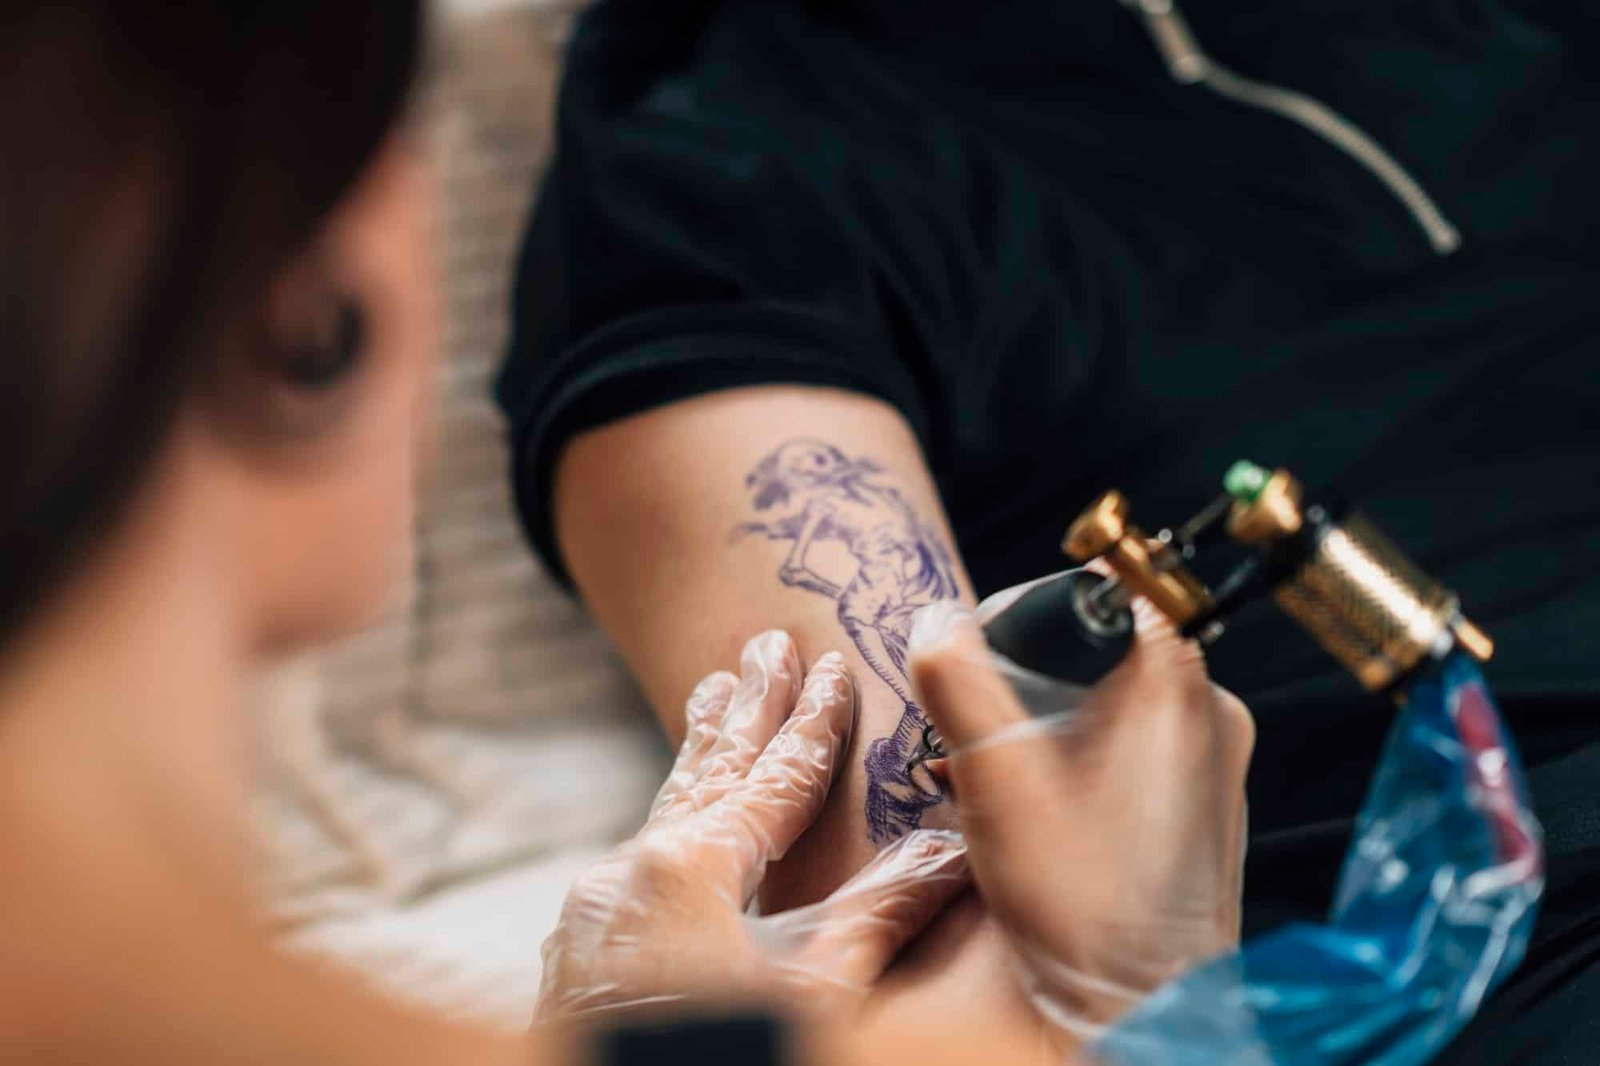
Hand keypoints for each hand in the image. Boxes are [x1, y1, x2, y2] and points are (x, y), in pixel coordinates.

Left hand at [535, 631, 969, 1021]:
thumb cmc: (725, 1056)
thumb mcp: (818, 996)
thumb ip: (882, 914)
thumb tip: (953, 849)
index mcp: (685, 871)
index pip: (773, 779)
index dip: (814, 723)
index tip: (835, 667)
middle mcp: (630, 873)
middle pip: (707, 769)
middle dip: (746, 706)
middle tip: (764, 641)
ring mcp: (597, 909)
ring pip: (664, 806)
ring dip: (700, 748)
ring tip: (714, 689)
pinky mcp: (583, 946)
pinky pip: (641, 851)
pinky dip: (673, 813)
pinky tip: (679, 812)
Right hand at [906, 598, 1253, 1040]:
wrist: (1134, 1009)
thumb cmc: (1082, 905)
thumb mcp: (995, 778)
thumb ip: (958, 683)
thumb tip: (933, 620)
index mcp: (1181, 691)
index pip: (1104, 597)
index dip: (1032, 617)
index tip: (987, 659)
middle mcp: (1213, 720)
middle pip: (1099, 656)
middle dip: (1024, 683)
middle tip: (974, 730)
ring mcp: (1214, 770)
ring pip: (1109, 707)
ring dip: (1040, 729)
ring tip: (986, 775)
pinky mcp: (1199, 812)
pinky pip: (1128, 755)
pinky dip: (1072, 765)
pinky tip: (1025, 807)